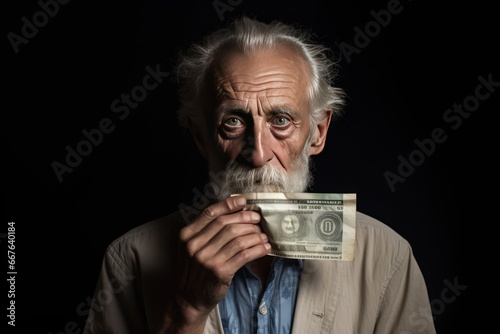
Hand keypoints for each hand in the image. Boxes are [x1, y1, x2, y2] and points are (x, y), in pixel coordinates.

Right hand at [169, 195, 270, 330]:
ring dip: (254, 235)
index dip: (228, 205)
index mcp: (186, 236)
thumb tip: (232, 213)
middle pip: (226, 224)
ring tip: (263, 235)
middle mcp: (195, 246)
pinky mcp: (220, 271)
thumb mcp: (191, 248)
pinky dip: (257, 249)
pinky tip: (264, 248)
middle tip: (257, 219)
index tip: (243, 201)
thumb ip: (204, 231)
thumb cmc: (194, 270)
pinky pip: (244, 254)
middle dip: (245, 219)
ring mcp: (207, 259)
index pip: (210, 214)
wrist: (188, 299)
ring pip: (238, 238)